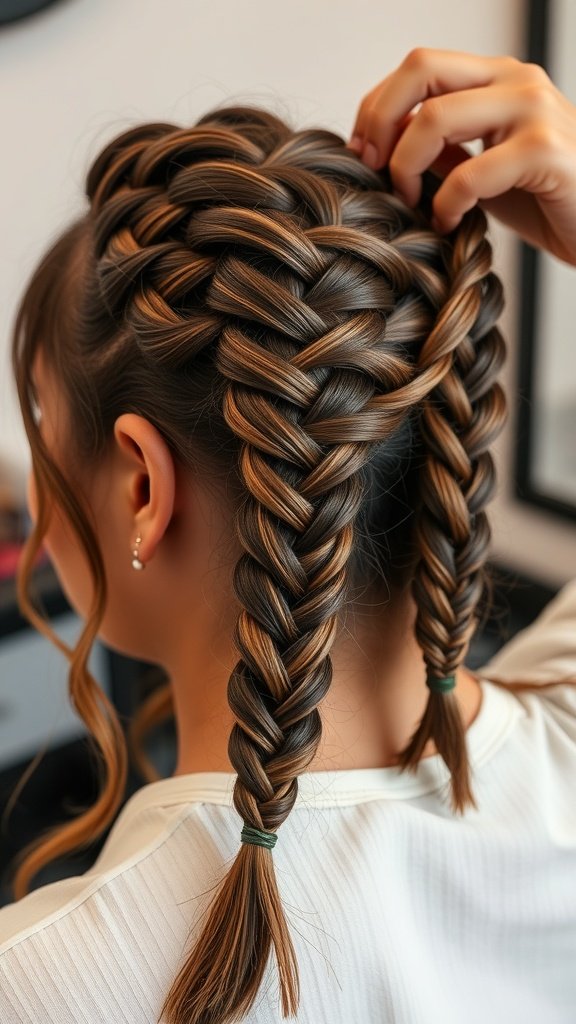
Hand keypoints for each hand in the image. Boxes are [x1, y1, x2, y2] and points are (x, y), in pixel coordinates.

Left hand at [347, 48, 575, 266]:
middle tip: (373, 171)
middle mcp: (516, 80)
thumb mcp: (480, 171)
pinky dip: (445, 204)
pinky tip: (448, 224)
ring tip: (410, 202)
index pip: (419, 66)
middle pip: (420, 69)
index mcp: (498, 78)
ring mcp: (534, 109)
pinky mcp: (546, 150)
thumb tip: (381, 143)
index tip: (362, 153)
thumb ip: (440, 150)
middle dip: (379, 121)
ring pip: (435, 117)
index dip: (376, 106)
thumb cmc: (545, 200)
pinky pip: (469, 173)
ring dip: (405, 166)